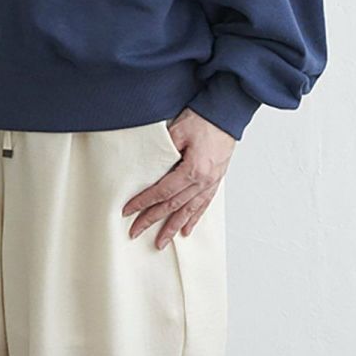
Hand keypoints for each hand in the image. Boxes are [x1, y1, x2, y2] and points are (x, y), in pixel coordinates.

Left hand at [122, 108, 234, 248]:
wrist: (227, 113)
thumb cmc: (204, 118)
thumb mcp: (178, 130)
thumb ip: (163, 150)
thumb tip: (149, 166)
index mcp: (193, 170)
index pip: (162, 192)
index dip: (143, 203)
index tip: (128, 212)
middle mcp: (203, 181)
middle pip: (173, 206)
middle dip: (152, 221)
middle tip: (135, 232)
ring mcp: (211, 182)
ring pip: (189, 211)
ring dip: (173, 228)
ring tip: (161, 242)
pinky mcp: (216, 180)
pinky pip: (203, 205)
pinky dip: (193, 219)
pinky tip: (186, 230)